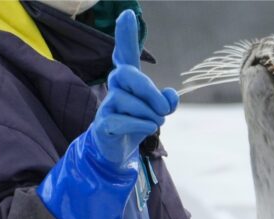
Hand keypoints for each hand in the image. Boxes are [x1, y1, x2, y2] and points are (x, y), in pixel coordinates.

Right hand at [90, 10, 178, 168]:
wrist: (116, 149)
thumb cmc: (137, 122)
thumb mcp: (157, 111)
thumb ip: (166, 101)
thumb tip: (170, 96)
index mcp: (129, 80)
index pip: (126, 53)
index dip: (126, 35)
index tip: (127, 14)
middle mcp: (115, 87)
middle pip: (129, 75)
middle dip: (150, 91)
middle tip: (163, 109)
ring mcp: (107, 104)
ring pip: (130, 102)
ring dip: (150, 115)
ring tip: (153, 123)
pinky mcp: (104, 124)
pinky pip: (123, 120)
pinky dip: (141, 125)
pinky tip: (148, 128)